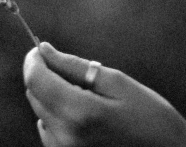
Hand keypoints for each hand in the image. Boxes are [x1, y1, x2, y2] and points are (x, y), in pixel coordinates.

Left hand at [23, 42, 185, 146]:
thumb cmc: (151, 117)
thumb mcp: (118, 83)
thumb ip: (76, 67)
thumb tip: (45, 51)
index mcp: (79, 113)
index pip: (36, 80)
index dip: (33, 60)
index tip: (40, 49)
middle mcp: (65, 137)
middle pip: (35, 96)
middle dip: (45, 77)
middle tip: (73, 70)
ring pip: (41, 114)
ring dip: (53, 98)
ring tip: (87, 96)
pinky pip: (50, 133)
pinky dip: (59, 118)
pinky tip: (85, 116)